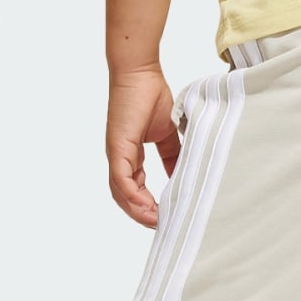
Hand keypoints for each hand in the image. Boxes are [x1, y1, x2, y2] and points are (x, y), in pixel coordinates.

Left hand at [107, 65, 181, 226]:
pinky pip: (122, 179)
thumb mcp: (169, 133)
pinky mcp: (117, 147)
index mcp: (129, 155)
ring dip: (137, 211)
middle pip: (124, 197)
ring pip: (121, 193)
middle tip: (162, 228)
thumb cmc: (151, 96)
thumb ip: (173, 154)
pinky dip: (133, 196)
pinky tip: (147, 207)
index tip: (165, 217)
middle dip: (142, 215)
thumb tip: (184, 173)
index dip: (148, 205)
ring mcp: (116, 153)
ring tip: (156, 223)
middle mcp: (119, 158)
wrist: (140, 73)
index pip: (135, 189)